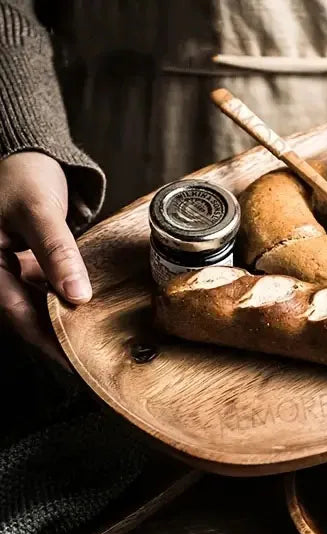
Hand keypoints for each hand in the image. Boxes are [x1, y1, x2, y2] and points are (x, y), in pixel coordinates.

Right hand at [0, 152, 91, 365]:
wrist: (27, 156)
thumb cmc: (24, 176)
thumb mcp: (39, 212)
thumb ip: (57, 253)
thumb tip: (77, 296)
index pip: (15, 313)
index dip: (46, 339)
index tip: (74, 359)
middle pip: (25, 315)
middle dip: (56, 337)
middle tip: (90, 357)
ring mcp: (8, 271)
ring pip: (36, 307)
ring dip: (62, 322)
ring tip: (94, 341)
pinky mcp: (25, 268)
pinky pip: (43, 293)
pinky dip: (64, 302)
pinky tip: (88, 313)